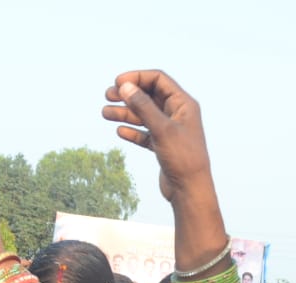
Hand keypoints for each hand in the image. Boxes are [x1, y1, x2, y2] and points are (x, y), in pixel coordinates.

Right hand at [102, 71, 213, 203]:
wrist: (190, 190)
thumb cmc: (182, 158)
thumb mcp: (162, 129)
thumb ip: (143, 106)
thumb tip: (125, 86)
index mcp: (183, 104)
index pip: (158, 80)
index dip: (137, 78)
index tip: (118, 82)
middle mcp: (177, 114)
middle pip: (149, 96)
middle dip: (128, 95)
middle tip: (107, 95)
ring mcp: (169, 130)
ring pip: (144, 116)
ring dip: (125, 113)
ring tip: (105, 113)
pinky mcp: (163, 146)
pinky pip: (145, 133)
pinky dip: (132, 131)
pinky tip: (120, 132)